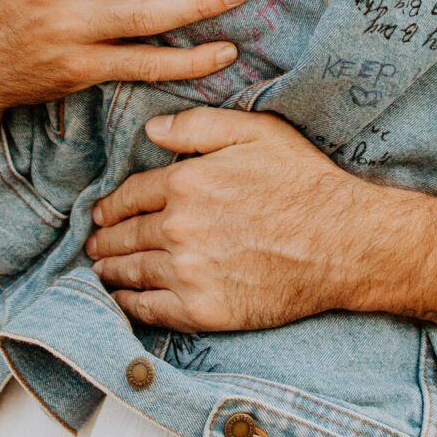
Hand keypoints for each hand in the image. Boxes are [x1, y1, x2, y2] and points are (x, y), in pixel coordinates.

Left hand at [85, 108, 374, 332]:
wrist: (343, 242)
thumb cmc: (305, 183)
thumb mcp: (257, 132)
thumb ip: (198, 126)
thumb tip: (151, 129)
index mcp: (186, 182)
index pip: (131, 194)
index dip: (111, 205)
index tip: (102, 214)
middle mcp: (178, 227)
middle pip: (125, 236)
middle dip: (104, 240)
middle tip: (93, 246)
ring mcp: (188, 272)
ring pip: (131, 273)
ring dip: (110, 272)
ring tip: (102, 272)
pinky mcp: (202, 311)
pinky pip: (149, 310)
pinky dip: (128, 306)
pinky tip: (122, 303)